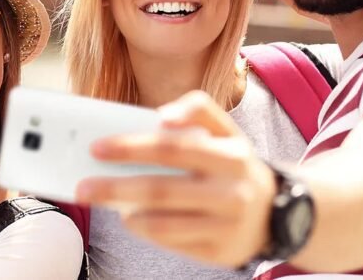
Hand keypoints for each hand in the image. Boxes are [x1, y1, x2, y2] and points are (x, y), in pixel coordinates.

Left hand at [76, 92, 275, 267]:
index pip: (174, 147)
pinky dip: (145, 229)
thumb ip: (198, 111)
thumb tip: (161, 116)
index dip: (133, 146)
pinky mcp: (221, 251)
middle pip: (161, 188)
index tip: (98, 147)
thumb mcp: (227, 132)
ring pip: (163, 221)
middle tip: (83, 186)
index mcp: (231, 154)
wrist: (278, 212)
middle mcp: (232, 190)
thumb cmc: (234, 166)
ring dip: (126, 210)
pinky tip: (132, 218)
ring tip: (105, 200)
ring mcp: (228, 224)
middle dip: (115, 187)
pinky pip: (172, 241)